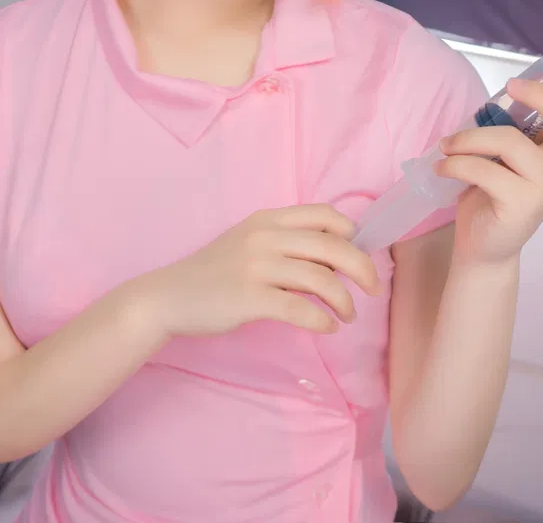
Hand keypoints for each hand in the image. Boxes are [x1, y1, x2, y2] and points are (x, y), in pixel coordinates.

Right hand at [132, 204, 381, 338]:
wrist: (169, 296)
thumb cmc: (215, 273)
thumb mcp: (250, 243)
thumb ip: (286, 244)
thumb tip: (336, 257)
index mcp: (268, 219)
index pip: (324, 214)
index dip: (351, 232)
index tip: (362, 253)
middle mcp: (265, 237)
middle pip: (332, 246)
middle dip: (362, 269)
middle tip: (373, 290)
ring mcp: (256, 266)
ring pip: (321, 278)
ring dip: (344, 301)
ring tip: (346, 316)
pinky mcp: (249, 298)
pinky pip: (300, 308)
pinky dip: (322, 321)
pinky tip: (327, 328)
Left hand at [435, 47, 542, 266]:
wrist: (485, 245)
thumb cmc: (496, 192)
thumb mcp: (509, 153)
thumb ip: (518, 126)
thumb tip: (508, 92)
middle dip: (540, 94)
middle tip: (510, 86)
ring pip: (509, 141)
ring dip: (469, 138)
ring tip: (448, 145)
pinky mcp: (523, 204)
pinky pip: (483, 170)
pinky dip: (456, 164)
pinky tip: (443, 167)